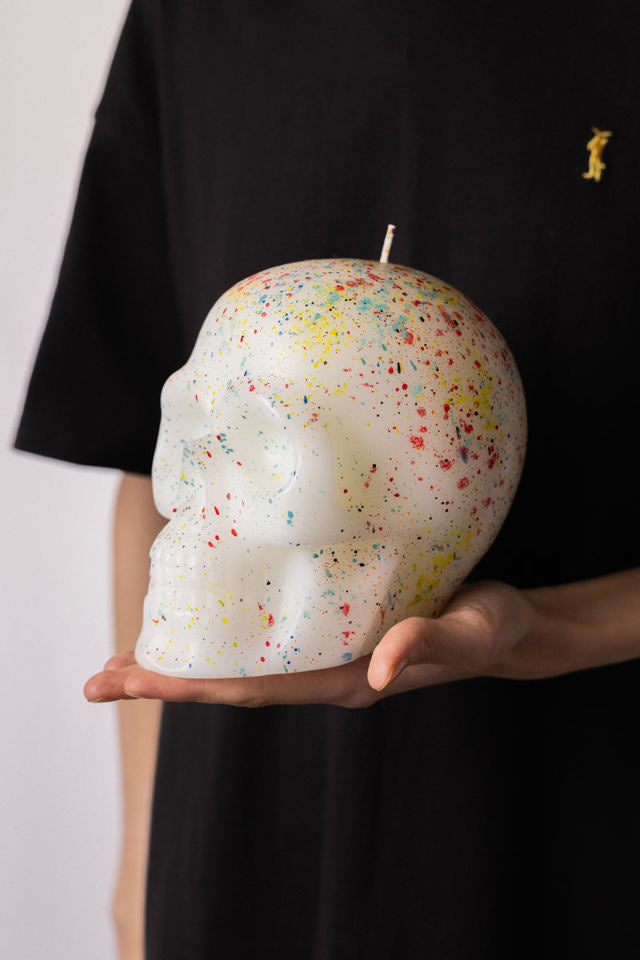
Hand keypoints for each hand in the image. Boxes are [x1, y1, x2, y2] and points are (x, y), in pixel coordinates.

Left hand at [85, 580, 548, 708]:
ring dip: (183, 665)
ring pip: (242, 668)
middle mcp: (327, 675)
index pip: (256, 689)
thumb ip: (427, 644)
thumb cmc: (491, 626)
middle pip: (233, 686)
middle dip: (165, 682)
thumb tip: (379, 673)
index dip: (191, 684)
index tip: (133, 681)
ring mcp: (328, 658)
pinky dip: (221, 641)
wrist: (506, 629)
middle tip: (99, 679)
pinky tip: (197, 623)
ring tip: (124, 660)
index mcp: (349, 680)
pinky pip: (266, 645)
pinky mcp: (334, 635)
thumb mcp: (470, 630)